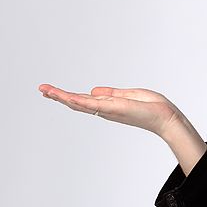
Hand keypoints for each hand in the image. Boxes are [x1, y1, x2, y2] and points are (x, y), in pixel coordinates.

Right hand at [38, 84, 182, 137]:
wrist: (165, 117)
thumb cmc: (152, 107)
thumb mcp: (129, 95)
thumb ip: (111, 93)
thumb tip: (93, 90)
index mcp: (108, 105)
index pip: (84, 100)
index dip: (68, 96)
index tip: (52, 91)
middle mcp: (105, 110)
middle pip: (77, 103)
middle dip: (59, 97)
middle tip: (42, 90)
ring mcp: (108, 110)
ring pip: (80, 104)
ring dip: (62, 97)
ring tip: (46, 90)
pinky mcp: (114, 109)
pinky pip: (92, 104)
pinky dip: (78, 100)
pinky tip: (65, 96)